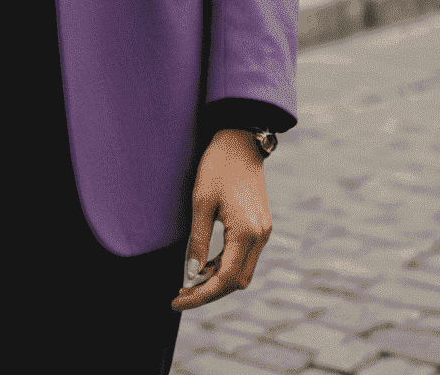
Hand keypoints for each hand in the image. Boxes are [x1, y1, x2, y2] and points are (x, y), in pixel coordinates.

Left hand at [171, 128, 271, 311]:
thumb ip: (197, 239)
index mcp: (247, 233)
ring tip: (189, 280)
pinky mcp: (260, 226)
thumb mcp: (201, 200)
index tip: (177, 300)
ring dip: (217, 280)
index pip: (225, 280)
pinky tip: (205, 264)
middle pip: (236, 282)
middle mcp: (260, 237)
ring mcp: (263, 232)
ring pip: (242, 272)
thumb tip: (192, 274)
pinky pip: (244, 257)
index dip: (200, 295)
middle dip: (209, 292)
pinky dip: (225, 265)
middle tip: (181, 293)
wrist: (240, 139)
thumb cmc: (218, 165)